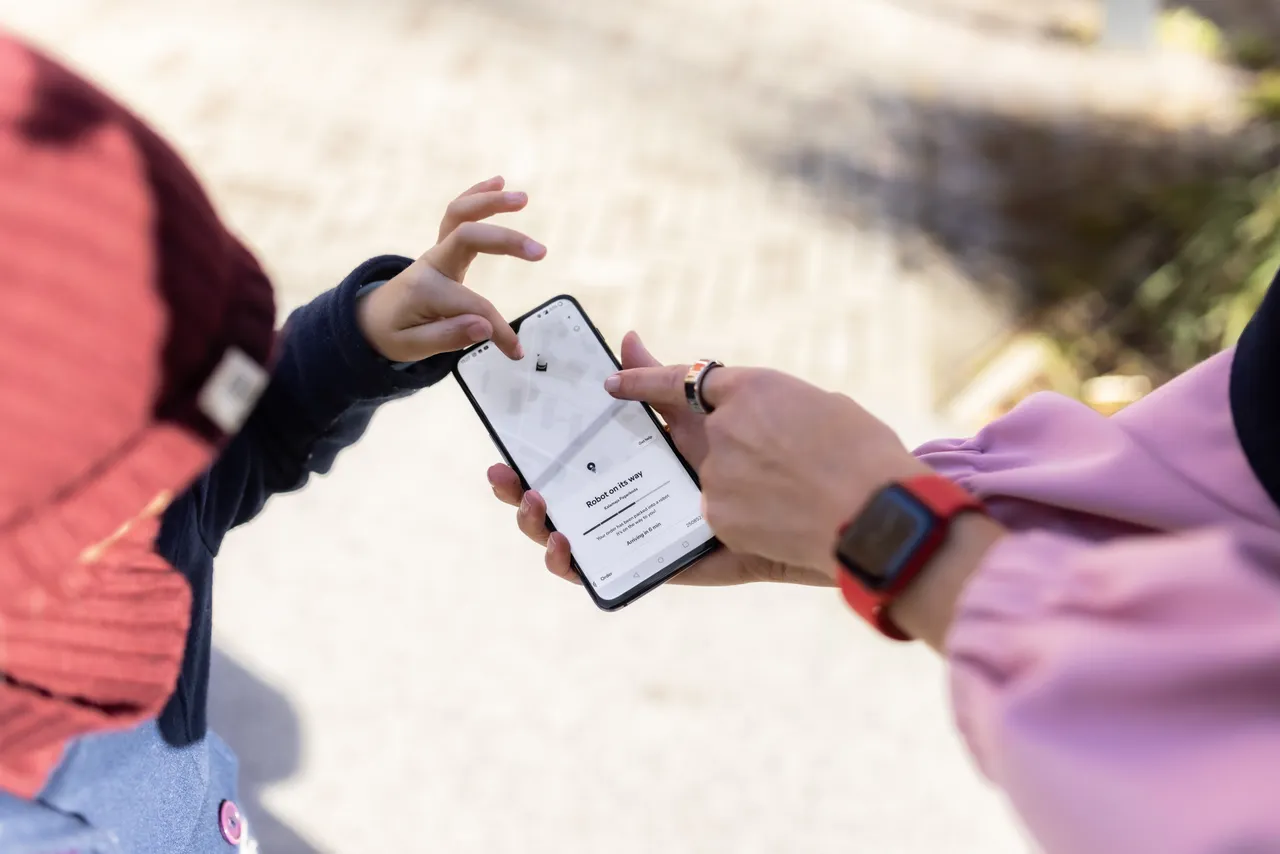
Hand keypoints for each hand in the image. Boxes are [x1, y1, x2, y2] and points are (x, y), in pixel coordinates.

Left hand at [357, 176, 545, 361]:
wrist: (372, 319)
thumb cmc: (394, 334)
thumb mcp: (412, 347)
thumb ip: (448, 337)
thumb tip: (484, 326)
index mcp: (426, 290)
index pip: (474, 306)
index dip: (499, 329)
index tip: (515, 351)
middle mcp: (431, 264)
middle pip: (467, 237)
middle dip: (505, 240)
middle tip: (540, 252)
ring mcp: (436, 252)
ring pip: (460, 215)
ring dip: (491, 202)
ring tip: (523, 198)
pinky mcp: (443, 247)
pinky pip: (458, 215)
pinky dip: (477, 196)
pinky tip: (499, 182)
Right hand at [486, 332, 834, 587]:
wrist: (853, 498)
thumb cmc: (798, 441)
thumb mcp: (727, 397)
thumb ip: (670, 378)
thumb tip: (624, 338)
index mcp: (652, 451)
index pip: (583, 454)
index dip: (538, 451)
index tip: (504, 446)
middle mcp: (647, 492)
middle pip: (569, 497)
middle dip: (524, 489)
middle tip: (504, 478)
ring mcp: (659, 530)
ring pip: (582, 535)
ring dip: (543, 525)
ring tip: (535, 507)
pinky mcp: (677, 565)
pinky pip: (620, 571)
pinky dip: (583, 567)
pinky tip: (566, 548)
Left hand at [603, 363, 930, 575]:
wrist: (880, 517)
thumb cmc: (870, 460)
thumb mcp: (826, 409)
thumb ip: (779, 413)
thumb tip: (765, 429)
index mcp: (754, 387)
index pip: (685, 377)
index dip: (644, 376)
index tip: (616, 378)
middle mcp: (723, 426)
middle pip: (689, 431)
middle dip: (686, 434)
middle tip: (706, 448)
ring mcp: (715, 473)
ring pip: (712, 478)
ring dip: (743, 487)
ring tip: (797, 497)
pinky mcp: (716, 516)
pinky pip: (720, 514)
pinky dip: (749, 519)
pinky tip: (785, 524)